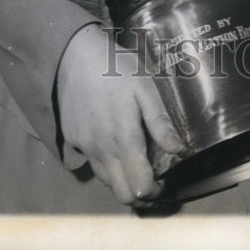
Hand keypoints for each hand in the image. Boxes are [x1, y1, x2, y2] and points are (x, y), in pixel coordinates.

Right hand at [56, 24, 184, 205]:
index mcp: (124, 138)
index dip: (156, 190)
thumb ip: (159, 121)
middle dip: (141, 192)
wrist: (75, 55)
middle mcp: (102, 150)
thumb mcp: (145, 87)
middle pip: (122, 194)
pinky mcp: (71, 140)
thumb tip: (178, 150)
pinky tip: (113, 142)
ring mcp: (84, 147)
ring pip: (106, 181)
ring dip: (123, 179)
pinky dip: (105, 162)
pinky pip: (91, 162)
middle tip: (152, 176)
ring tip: (134, 160)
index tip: (164, 180)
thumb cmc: (116, 67)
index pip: (140, 187)